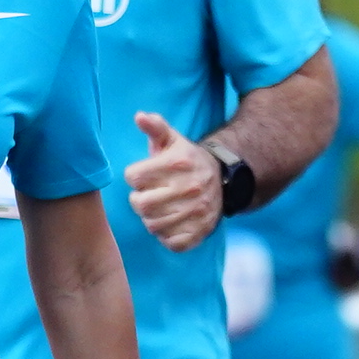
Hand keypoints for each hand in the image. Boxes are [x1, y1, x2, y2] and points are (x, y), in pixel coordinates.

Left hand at [123, 111, 225, 250]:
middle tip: (147, 195)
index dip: (134, 177)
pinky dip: (166, 236)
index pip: (133, 176)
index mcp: (177, 163)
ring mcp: (197, 211)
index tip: (143, 176)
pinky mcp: (201, 231)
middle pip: (140, 204)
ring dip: (150, 218)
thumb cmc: (187, 160)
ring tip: (158, 209)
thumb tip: (139, 116)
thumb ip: (154, 127)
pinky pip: (171, 242)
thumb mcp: (172, 140)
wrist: (225, 179)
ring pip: (152, 225)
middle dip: (138, 200)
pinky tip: (169, 223)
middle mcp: (189, 187)